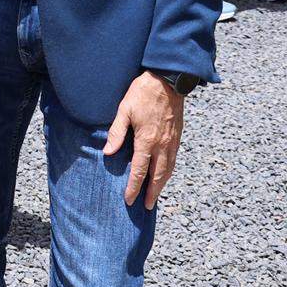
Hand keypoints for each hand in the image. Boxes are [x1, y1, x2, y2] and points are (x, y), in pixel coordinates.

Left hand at [103, 72, 184, 208]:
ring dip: (161, 184)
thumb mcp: (124, 110)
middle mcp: (162, 144)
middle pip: (158, 175)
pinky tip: (164, 174)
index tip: (129, 200)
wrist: (169, 80)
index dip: (134, 187)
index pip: (139, 171)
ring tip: (155, 195)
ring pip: (168, 169)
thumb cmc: (143, 93)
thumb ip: (116, 133)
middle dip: (152, 192)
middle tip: (146, 206)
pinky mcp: (178, 136)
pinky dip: (169, 171)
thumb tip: (108, 152)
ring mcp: (172, 141)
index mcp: (147, 140)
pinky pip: (174, 159)